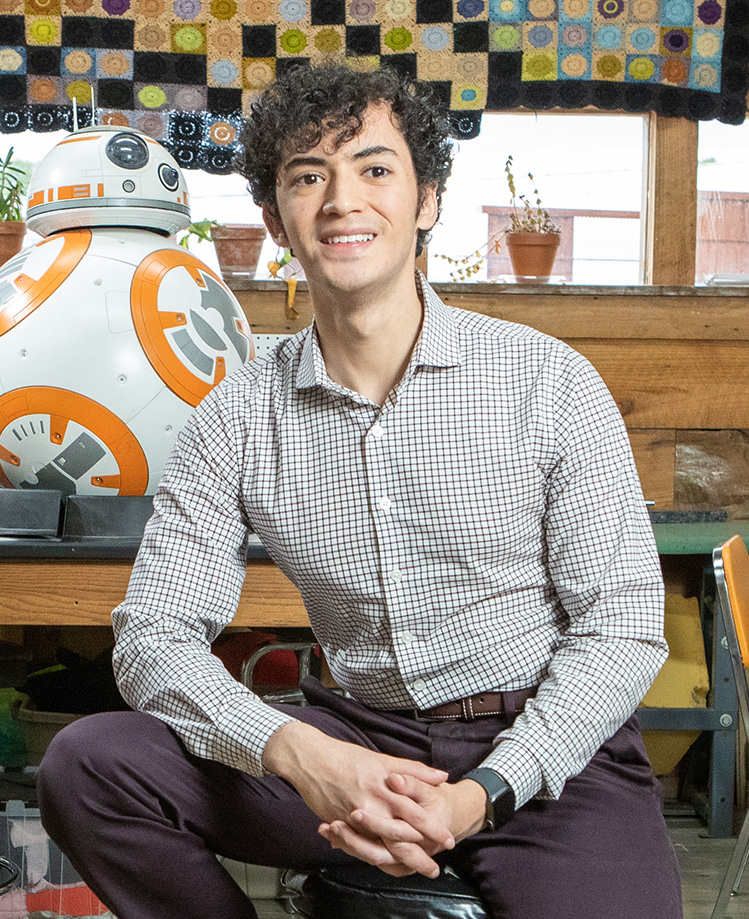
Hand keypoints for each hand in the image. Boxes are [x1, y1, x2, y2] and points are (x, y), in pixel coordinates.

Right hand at [262, 722, 451, 868]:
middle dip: (419, 856)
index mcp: (385, 787)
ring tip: (413, 870)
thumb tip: (442, 776)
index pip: (415, 814)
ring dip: (398, 862)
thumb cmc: (347, 757)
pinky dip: (372, 857)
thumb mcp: (383, 759)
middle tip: (434, 868)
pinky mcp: (340, 825)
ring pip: (380, 848)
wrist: (311, 759)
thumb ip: (414, 770)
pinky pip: (359, 847)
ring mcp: (354, 818)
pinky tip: (384, 864)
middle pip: (400, 838)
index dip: (433, 829)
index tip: (448, 839)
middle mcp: (372, 805)